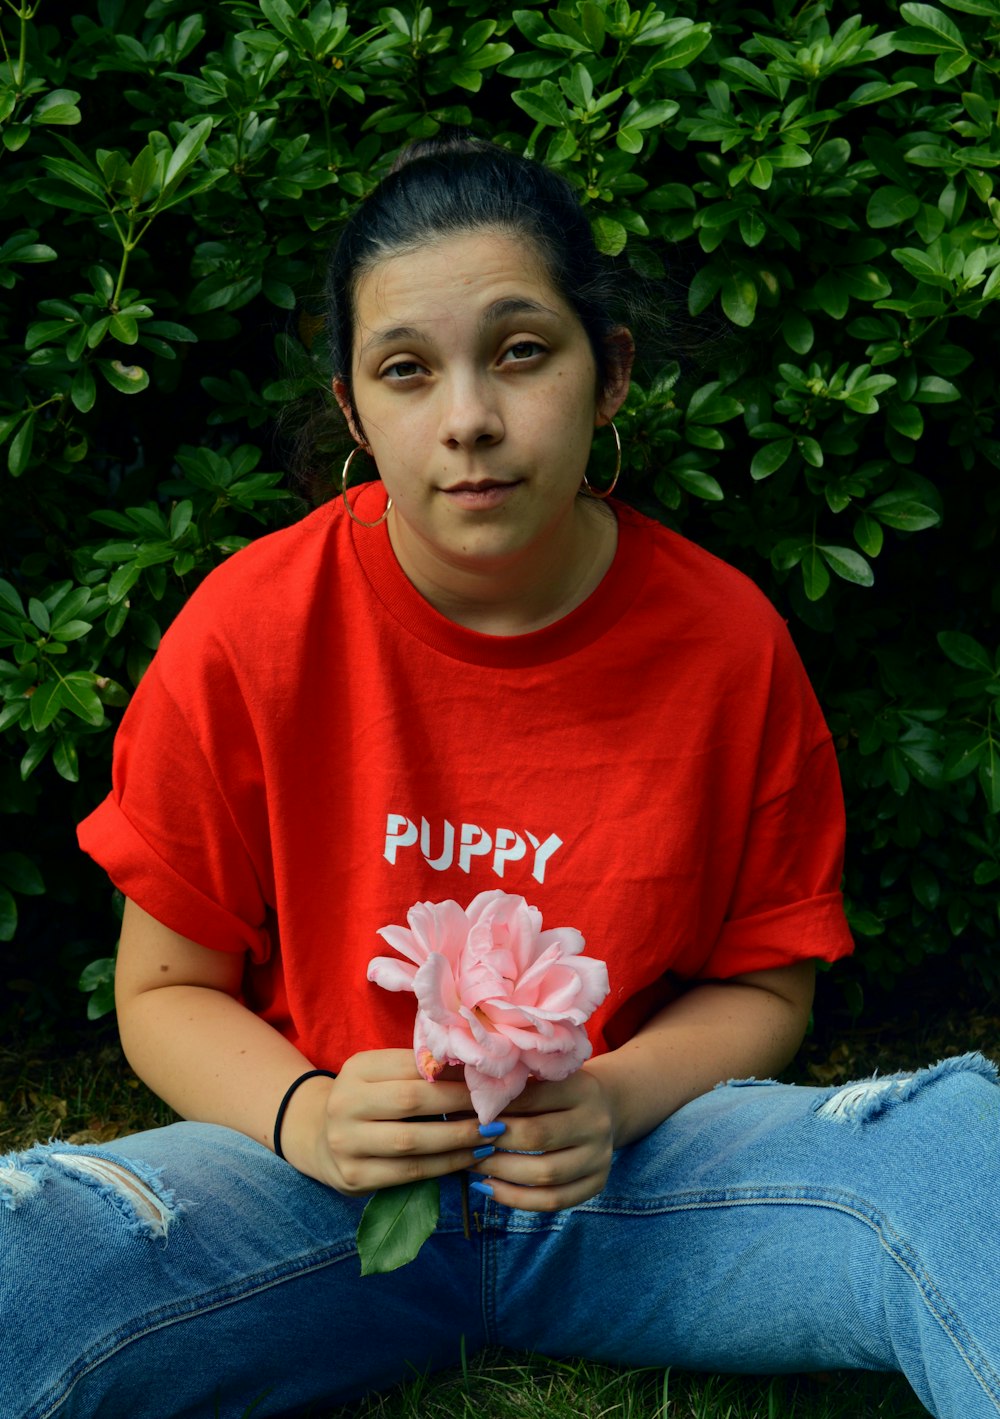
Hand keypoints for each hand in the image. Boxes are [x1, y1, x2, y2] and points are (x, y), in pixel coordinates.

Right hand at [283, 1049, 490, 1194]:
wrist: (320, 1138)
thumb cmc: (368, 1100)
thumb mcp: (382, 1075)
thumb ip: (419, 1071)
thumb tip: (476, 1069)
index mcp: (357, 1068)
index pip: (411, 1065)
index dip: (452, 1072)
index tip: (487, 1077)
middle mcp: (345, 1103)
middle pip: (412, 1101)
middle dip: (460, 1103)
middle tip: (496, 1106)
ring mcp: (346, 1142)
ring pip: (412, 1141)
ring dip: (459, 1138)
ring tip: (491, 1134)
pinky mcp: (354, 1176)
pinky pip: (409, 1172)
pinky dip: (445, 1165)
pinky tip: (470, 1157)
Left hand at [468, 1066, 615, 1212]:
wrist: (606, 1106)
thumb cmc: (559, 1090)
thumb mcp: (543, 1077)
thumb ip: (512, 1086)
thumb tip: (460, 1097)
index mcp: (581, 1089)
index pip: (533, 1099)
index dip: (497, 1108)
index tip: (465, 1113)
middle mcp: (595, 1123)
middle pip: (538, 1137)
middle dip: (496, 1141)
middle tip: (465, 1141)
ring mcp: (600, 1156)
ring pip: (545, 1173)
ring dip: (501, 1172)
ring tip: (471, 1164)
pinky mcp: (598, 1183)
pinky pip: (553, 1201)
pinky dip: (516, 1199)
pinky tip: (488, 1187)